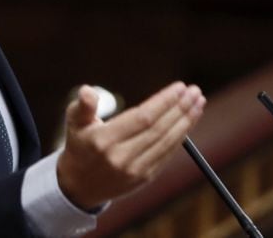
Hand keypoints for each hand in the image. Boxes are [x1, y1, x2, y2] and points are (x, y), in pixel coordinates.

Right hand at [57, 81, 204, 209]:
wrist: (78, 186)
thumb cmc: (79, 144)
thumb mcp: (74, 122)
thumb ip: (83, 105)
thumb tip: (87, 91)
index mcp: (103, 141)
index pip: (142, 118)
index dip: (164, 102)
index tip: (179, 87)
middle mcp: (119, 158)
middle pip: (158, 129)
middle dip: (180, 108)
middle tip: (195, 91)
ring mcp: (133, 171)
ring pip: (166, 143)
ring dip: (186, 121)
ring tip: (198, 103)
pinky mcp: (143, 178)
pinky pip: (166, 154)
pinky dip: (180, 137)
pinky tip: (187, 122)